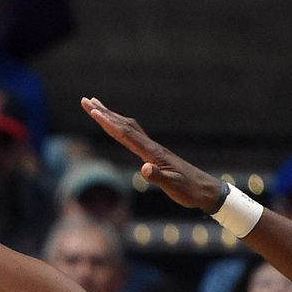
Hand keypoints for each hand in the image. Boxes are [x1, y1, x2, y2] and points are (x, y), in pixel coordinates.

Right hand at [80, 98, 222, 212]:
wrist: (205, 190)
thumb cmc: (189, 190)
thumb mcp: (172, 186)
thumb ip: (157, 177)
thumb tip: (143, 168)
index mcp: (152, 152)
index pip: (126, 134)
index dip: (108, 122)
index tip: (93, 111)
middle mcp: (151, 147)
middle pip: (123, 125)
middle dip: (103, 113)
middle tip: (86, 101)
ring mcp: (153, 149)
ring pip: (128, 128)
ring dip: (111, 117)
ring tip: (96, 107)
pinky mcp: (154, 154)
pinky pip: (133, 136)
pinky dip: (121, 128)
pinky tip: (117, 127)